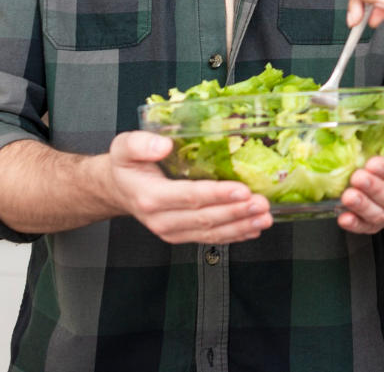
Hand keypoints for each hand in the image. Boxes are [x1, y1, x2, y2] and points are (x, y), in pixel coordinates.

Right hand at [104, 130, 272, 243]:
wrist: (118, 189)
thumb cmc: (126, 166)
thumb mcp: (124, 147)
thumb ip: (140, 144)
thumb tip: (163, 144)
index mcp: (150, 196)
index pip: (189, 197)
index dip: (217, 195)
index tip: (242, 190)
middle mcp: (161, 219)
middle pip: (205, 218)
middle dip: (237, 212)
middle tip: (262, 203)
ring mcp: (173, 231)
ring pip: (211, 232)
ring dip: (241, 226)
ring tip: (264, 217)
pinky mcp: (182, 235)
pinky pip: (211, 238)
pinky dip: (235, 235)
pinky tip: (253, 228)